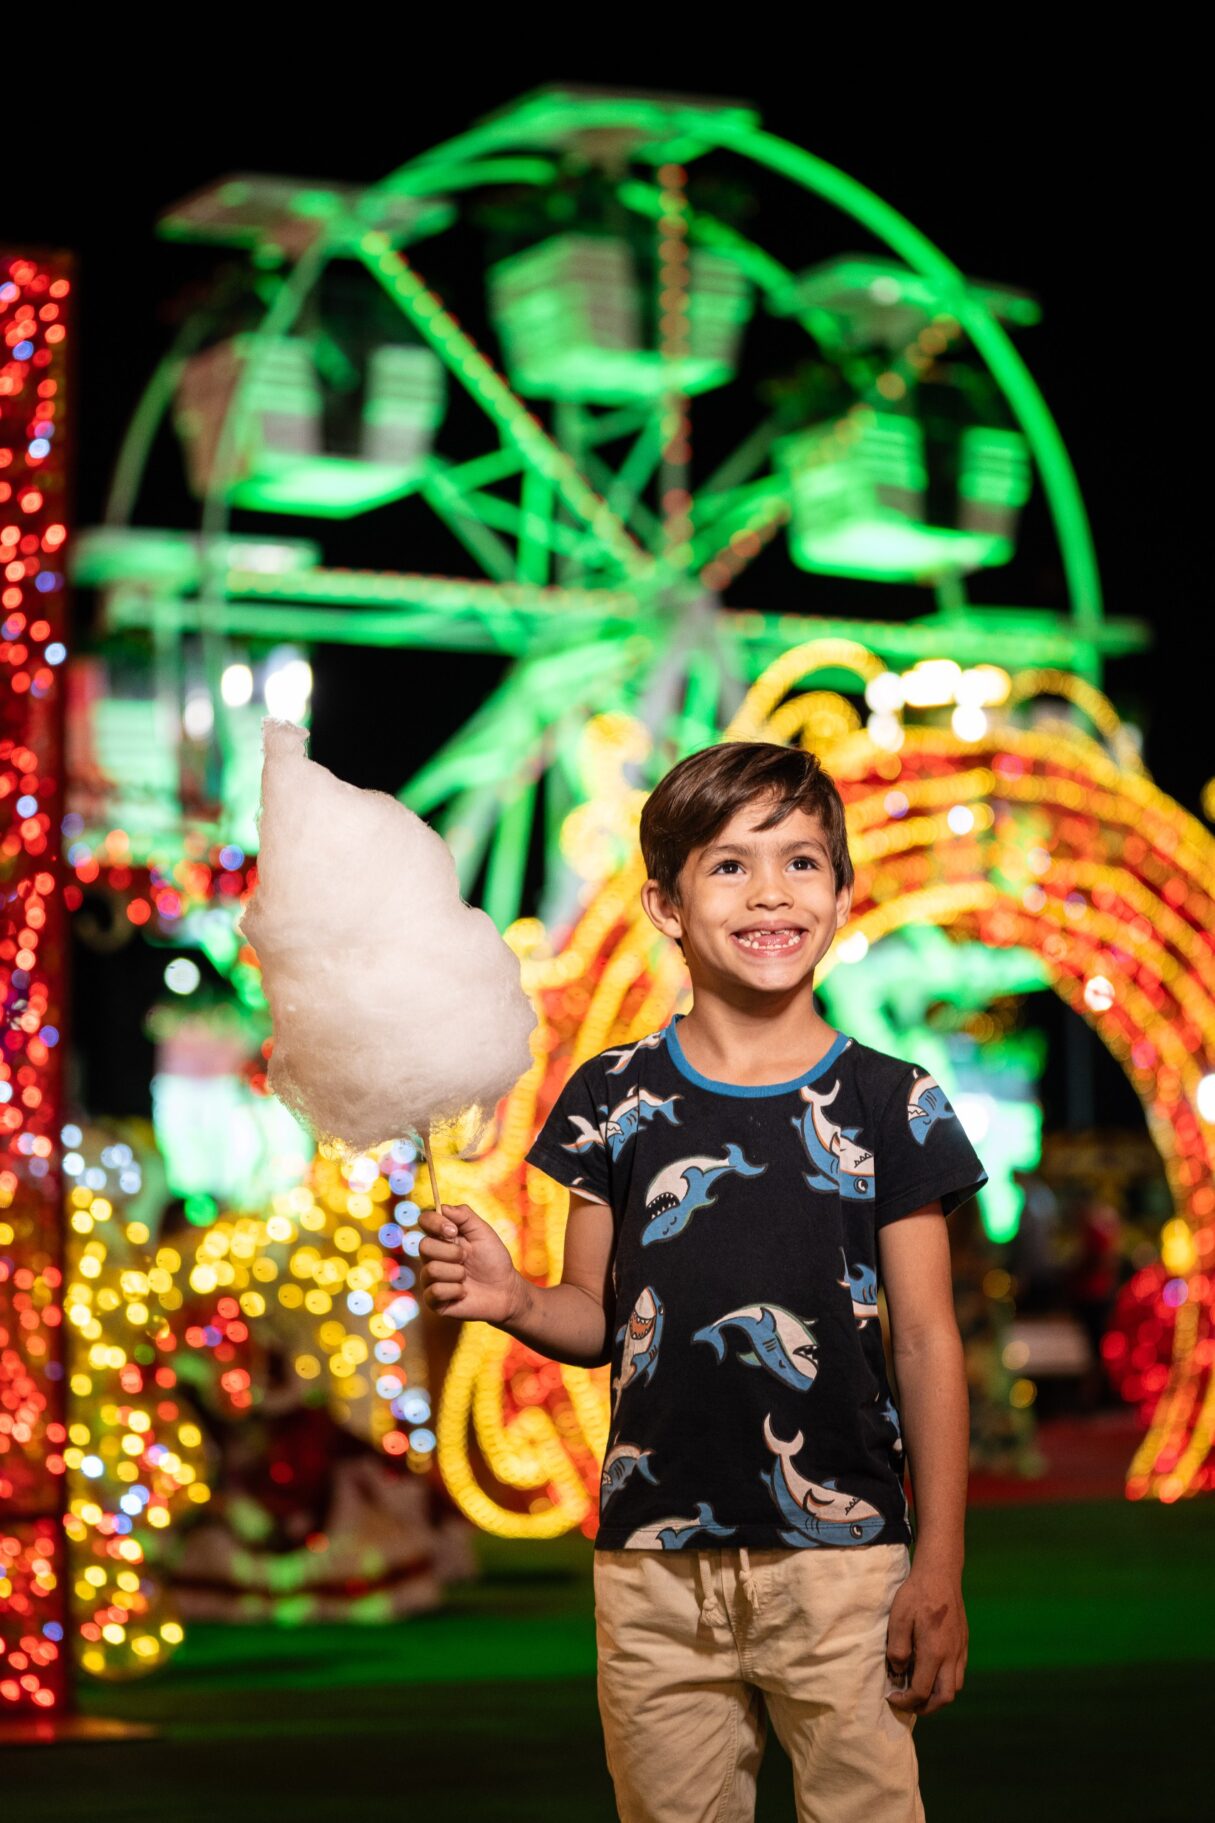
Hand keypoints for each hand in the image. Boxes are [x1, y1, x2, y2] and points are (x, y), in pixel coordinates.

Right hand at [418, 1202, 524, 1325]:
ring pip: (431, 1270)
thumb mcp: (483, 1232)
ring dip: (456, 1273)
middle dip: (451, 1252)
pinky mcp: (433, 1300)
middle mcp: (432, 1256)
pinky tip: (464, 1292)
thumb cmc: (493, 1260)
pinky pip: (435, 1291)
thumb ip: (464, 1216)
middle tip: (466, 1257)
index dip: (435, 1223)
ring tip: (467, 1276)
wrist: (504, 1290)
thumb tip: (442, 1207)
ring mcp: (431, 1278)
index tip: (454, 1231)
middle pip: (423, 1246)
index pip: (424, 1221)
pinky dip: (455, 1291)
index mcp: (442, 1237)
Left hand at [885, 1564, 967, 1715]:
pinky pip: (959, 1672)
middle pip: (944, 1698)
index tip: (892, 1696)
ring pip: (955, 1687)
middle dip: (926, 1708)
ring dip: (938, 1696)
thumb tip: (898, 1672)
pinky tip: (932, 1672)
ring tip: (920, 1690)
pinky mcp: (963, 1642)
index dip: (905, 1701)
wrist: (940, 1574)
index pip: (921, 1691)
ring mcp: (960, 1650)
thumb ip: (897, 1650)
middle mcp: (951, 1656)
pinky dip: (946, 1681)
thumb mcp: (898, 1620)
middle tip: (909, 1703)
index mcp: (934, 1652)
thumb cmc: (916, 1595)